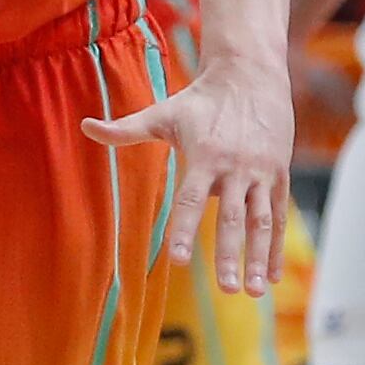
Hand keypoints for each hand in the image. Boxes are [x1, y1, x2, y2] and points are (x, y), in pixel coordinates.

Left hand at [82, 57, 292, 292]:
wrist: (250, 73)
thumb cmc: (201, 98)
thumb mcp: (163, 113)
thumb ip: (125, 129)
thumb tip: (86, 126)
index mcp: (205, 156)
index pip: (191, 200)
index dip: (185, 230)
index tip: (179, 261)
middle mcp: (235, 167)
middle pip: (231, 218)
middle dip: (230, 255)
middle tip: (227, 289)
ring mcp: (260, 172)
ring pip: (261, 222)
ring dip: (259, 258)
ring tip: (254, 291)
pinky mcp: (279, 174)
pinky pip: (278, 215)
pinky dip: (276, 247)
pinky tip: (271, 277)